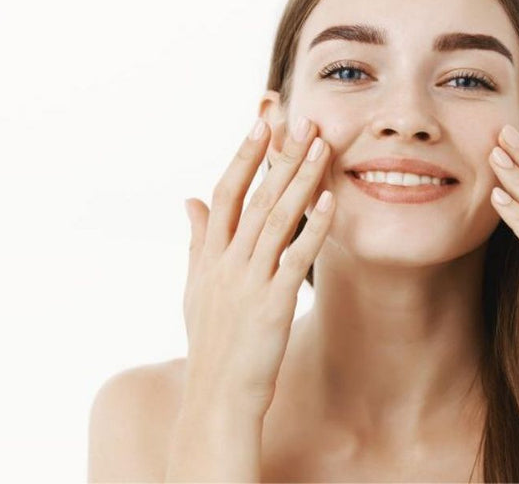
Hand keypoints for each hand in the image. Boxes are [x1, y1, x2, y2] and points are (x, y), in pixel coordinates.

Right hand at [181, 115, 333, 417]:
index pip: (225, 192)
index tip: (261, 122)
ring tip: (321, 146)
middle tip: (301, 119)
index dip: (244, 155)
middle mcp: (226, 263)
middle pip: (253, 197)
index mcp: (209, 256)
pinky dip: (313, 228)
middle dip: (278, 155)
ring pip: (276, 220)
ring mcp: (248, 282)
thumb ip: (197, 240)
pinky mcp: (272, 305)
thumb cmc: (210, 344)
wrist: (215, 399)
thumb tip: (188, 199)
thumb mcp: (196, 288)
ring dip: (300, 180)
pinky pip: (296, 258)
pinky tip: (330, 201)